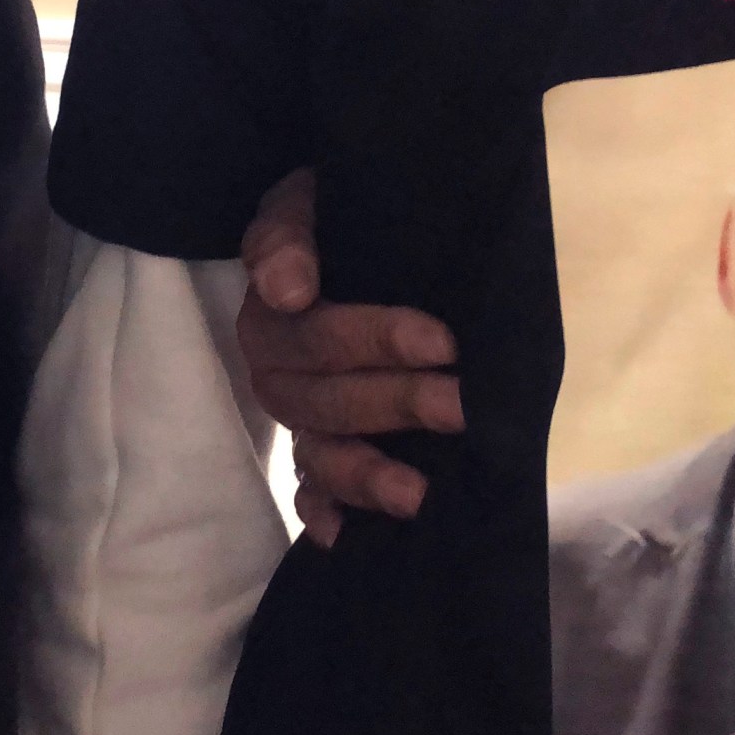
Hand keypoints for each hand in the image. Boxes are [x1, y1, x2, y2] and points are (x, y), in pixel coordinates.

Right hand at [236, 169, 464, 546]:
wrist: (356, 226)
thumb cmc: (339, 213)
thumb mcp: (311, 197)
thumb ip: (289, 231)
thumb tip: (286, 288)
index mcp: (274, 308)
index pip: (317, 331)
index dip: (375, 339)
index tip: (440, 340)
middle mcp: (277, 368)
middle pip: (325, 399)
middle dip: (395, 402)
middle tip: (460, 405)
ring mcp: (296, 414)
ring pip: (318, 451)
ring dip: (364, 473)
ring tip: (417, 492)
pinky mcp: (317, 446)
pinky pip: (307, 489)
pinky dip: (322, 513)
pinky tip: (346, 536)